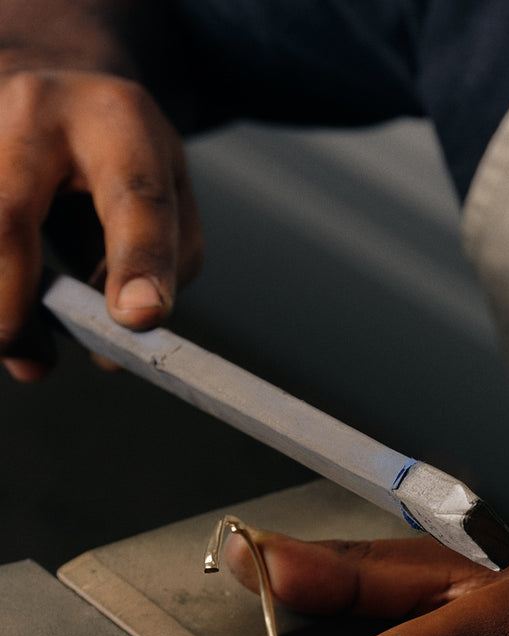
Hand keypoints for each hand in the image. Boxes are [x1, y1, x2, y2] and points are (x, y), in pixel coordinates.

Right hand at [0, 69, 200, 379]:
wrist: (54, 78)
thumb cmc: (122, 155)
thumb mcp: (168, 194)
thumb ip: (159, 267)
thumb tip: (111, 349)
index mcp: (121, 123)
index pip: (133, 199)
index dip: (136, 263)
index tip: (137, 319)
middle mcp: (37, 108)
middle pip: (6, 214)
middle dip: (10, 299)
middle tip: (29, 360)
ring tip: (16, 347)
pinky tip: (4, 311)